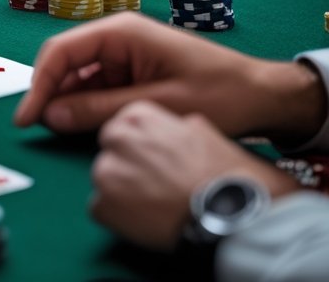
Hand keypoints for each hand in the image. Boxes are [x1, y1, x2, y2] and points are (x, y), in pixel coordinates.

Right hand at [14, 12, 327, 140]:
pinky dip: (83, 105)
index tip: (25, 118)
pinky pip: (94, 86)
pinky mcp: (129, 71)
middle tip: (32, 128)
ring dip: (64, 101)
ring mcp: (122, 54)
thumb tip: (50, 116)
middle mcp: (116, 36)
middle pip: (64, 62)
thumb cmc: (218, 93)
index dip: (37, 84)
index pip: (61, 51)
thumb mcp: (157, 104)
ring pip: (77, 76)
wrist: (262, 95)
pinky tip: (77, 125)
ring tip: (53, 130)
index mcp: (121, 32)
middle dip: (47, 93)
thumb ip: (100, 109)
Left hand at [91, 100, 298, 249]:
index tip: (157, 158)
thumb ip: (180, 126)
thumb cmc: (231, 175)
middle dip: (128, 163)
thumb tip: (178, 127)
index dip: (142, 143)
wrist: (234, 217)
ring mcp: (106, 172)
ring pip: (106, 179)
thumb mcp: (209, 132)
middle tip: (156, 182)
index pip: (124, 124)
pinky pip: (103, 209)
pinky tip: (148, 221)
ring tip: (157, 204)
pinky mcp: (103, 206)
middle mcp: (118, 138)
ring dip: (123, 190)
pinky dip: (120, 216)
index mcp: (140, 116)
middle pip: (111, 148)